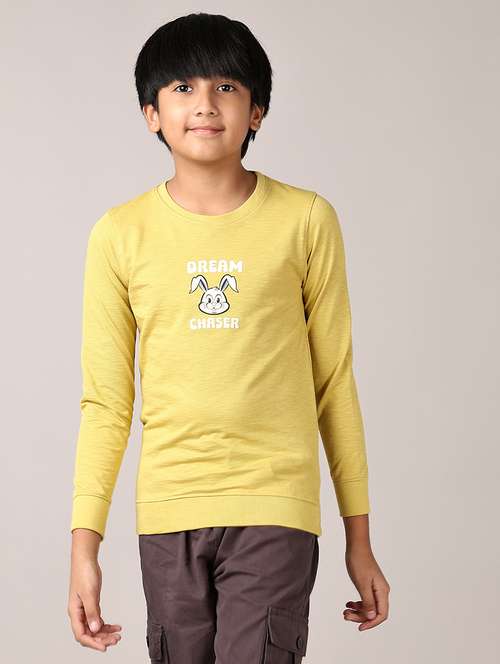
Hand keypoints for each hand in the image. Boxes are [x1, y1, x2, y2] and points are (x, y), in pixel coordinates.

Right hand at [68, 531, 121, 650]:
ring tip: (118, 634)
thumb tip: (95, 628)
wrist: (86, 560)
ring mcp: (85, 609)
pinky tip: (115, 626)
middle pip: (89, 633)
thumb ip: (92, 612)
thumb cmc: (84, 573)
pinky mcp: (91, 604)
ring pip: (94, 627)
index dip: (92, 643)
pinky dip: (106, 624)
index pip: (81, 634)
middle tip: (116, 640)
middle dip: (101, 639)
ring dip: (105, 632)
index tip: (104, 647)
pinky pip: (97, 619)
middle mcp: (79, 613)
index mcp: (74, 612)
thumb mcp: (90, 593)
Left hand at [343, 545, 389, 630]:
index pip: (381, 614)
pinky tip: (349, 603)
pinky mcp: (369, 585)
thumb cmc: (359, 562)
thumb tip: (371, 617)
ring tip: (345, 611)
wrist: (356, 547)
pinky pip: (365, 600)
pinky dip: (358, 604)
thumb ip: (367, 601)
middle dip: (360, 617)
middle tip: (346, 615)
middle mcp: (381, 591)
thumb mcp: (362, 584)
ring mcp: (376, 588)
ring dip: (358, 611)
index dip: (371, 623)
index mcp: (382, 591)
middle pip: (374, 612)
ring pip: (368, 607)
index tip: (359, 627)